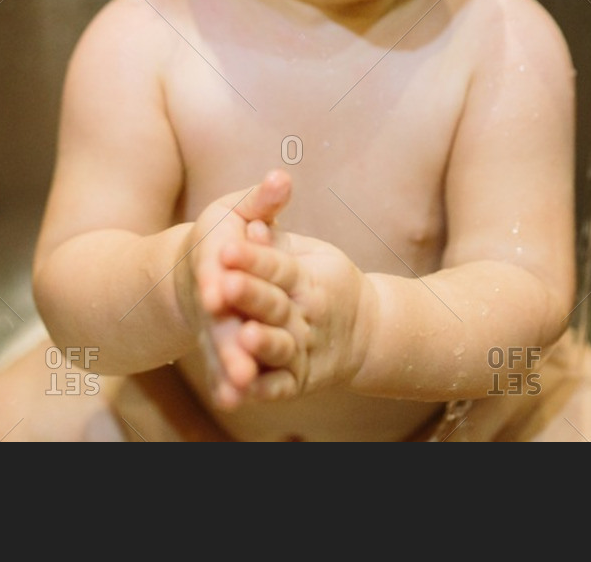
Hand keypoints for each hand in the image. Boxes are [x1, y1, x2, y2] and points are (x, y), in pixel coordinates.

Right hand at [174, 170, 292, 407]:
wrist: (189, 270)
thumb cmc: (222, 234)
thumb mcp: (237, 211)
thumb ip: (262, 200)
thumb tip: (283, 177)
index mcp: (211, 259)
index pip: (212, 271)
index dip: (216, 280)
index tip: (220, 291)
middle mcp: (208, 297)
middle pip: (217, 319)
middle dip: (227, 338)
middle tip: (239, 358)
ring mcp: (212, 326)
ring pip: (220, 349)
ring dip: (228, 367)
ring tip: (240, 386)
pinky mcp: (219, 346)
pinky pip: (222, 369)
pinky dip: (227, 384)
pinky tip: (236, 400)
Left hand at [214, 205, 373, 406]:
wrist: (366, 332)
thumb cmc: (324, 283)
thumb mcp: (307, 251)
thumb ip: (276, 233)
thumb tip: (265, 200)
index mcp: (308, 278)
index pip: (278, 265)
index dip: (253, 258)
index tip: (226, 247)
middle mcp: (308, 314)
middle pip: (276, 304)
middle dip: (251, 295)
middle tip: (224, 286)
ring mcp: (305, 349)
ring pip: (281, 347)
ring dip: (263, 343)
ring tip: (243, 336)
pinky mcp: (300, 381)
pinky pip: (280, 387)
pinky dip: (263, 390)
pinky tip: (241, 390)